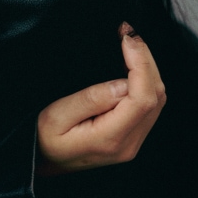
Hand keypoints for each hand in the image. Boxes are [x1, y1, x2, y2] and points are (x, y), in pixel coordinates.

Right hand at [36, 23, 165, 173]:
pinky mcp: (131, 137)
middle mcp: (128, 144)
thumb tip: (123, 83)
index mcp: (110, 139)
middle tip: (129, 33)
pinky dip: (145, 80)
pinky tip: (132, 64)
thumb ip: (90, 99)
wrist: (41, 163)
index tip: (127, 38)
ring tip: (130, 43)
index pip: (142, 98)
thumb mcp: (55, 117)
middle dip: (147, 60)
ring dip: (148, 68)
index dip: (141, 64)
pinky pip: (149, 106)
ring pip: (157, 100)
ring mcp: (133, 143)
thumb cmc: (42, 140)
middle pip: (155, 96)